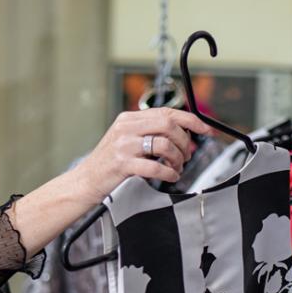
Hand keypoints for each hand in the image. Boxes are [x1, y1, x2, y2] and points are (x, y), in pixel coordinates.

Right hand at [71, 108, 216, 202]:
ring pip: (164, 145)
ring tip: (176, 168)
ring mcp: (123, 145)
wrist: (85, 181)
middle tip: (186, 155)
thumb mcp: (126, 139)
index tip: (206, 130)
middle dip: (184, 141)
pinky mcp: (122, 164)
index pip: (167, 112)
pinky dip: (168, 173)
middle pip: (168, 125)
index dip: (191, 120)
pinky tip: (170, 176)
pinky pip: (155, 167)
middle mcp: (126, 128)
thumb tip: (183, 134)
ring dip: (177, 159)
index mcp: (129, 118)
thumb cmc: (110, 163)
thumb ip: (149, 132)